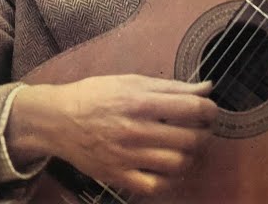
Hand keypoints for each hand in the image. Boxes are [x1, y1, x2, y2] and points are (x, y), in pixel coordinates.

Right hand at [6, 75, 217, 196]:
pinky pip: (155, 186)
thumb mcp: (132, 81)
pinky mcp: (118, 175)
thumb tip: (206, 87)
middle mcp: (136, 130)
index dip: (210, 110)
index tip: (210, 111)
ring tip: (188, 149)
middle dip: (204, 134)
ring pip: (177, 164)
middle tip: (201, 130)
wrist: (57, 120)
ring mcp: (127, 156)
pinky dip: (170, 180)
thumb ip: (171, 87)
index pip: (192, 109)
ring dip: (191, 157)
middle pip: (190, 139)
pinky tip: (171, 169)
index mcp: (140, 101)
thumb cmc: (95, 96)